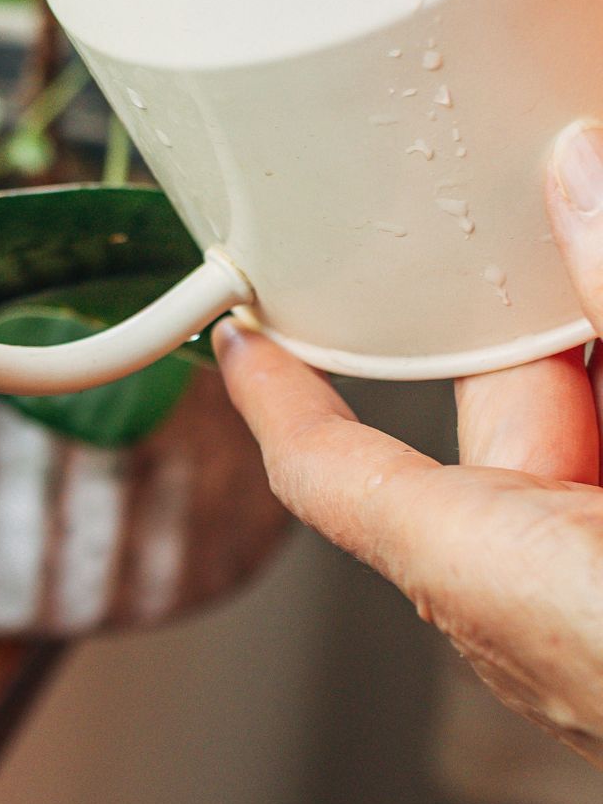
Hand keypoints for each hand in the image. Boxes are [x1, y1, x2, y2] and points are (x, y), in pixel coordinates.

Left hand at [216, 121, 602, 765]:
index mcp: (504, 577)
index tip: (238, 334)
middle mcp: (544, 613)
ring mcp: (602, 626)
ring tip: (593, 260)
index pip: (334, 473)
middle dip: (531, 325)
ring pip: (583, 460)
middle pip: (498, 428)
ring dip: (597, 373)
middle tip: (556, 223)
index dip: (277, 398)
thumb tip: (578, 177)